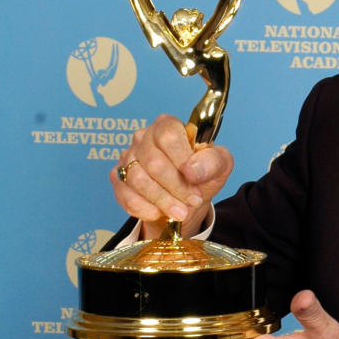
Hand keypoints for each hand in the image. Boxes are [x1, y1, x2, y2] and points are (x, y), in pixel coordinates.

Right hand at [112, 115, 233, 236]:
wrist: (186, 198)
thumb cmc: (201, 174)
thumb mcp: (220, 165)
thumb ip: (213, 162)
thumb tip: (192, 171)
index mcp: (168, 125)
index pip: (169, 136)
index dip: (182, 160)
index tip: (195, 181)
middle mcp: (144, 137)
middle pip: (153, 162)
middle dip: (176, 187)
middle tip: (192, 202)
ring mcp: (128, 157)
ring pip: (138, 179)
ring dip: (162, 200)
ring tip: (180, 212)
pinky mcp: (118, 177)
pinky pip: (125, 194)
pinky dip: (143, 208)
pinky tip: (158, 213)